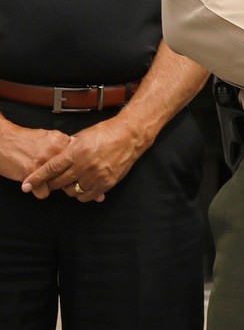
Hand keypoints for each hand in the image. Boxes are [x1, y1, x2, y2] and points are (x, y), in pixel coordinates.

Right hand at [0, 122, 69, 191]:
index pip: (77, 161)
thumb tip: (76, 161)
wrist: (0, 141)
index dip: (70, 167)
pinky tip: (32, 183)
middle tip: (51, 175)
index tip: (65, 169)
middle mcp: (55, 150)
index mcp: (61, 140)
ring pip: (58, 185)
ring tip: (40, 177)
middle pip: (69, 174)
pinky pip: (44, 193)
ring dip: (50, 185)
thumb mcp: (47, 137)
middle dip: (62, 178)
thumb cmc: (22, 141)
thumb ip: (62, 148)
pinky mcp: (32, 173)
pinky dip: (38, 191)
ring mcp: (45, 162)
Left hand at [22, 116, 149, 201]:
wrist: (130, 135)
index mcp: (76, 151)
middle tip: (54, 180)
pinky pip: (86, 196)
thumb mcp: (81, 136)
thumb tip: (53, 161)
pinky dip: (81, 194)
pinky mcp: (107, 183)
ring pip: (71, 192)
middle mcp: (85, 165)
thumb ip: (67, 150)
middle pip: (58, 183)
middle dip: (52, 183)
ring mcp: (96, 175)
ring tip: (72, 180)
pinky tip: (83, 185)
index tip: (27, 185)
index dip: (37, 178)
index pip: (51, 168)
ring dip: (68, 188)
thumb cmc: (105, 133)